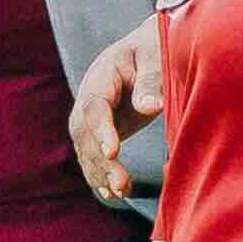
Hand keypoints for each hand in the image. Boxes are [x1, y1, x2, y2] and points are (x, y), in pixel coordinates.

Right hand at [70, 17, 166, 204]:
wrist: (150, 48)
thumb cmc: (157, 47)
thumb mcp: (158, 55)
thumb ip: (152, 79)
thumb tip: (147, 107)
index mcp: (103, 74)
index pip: (95, 105)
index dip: (101, 129)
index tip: (112, 151)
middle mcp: (90, 96)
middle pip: (85, 132)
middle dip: (99, 160)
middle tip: (120, 183)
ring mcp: (92, 115)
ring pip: (85, 148)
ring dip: (99, 173)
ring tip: (120, 193)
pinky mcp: (101, 131)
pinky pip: (93, 155)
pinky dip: (100, 175)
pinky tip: (113, 194)